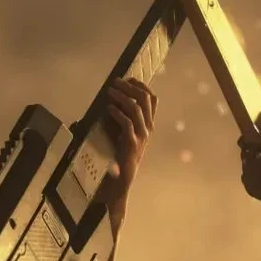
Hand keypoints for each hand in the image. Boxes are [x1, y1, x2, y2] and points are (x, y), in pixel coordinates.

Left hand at [97, 77, 155, 204]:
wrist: (121, 182)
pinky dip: (117, 113)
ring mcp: (141, 137)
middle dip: (130, 86)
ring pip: (136, 109)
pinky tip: (108, 108)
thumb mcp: (124, 134)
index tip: (128, 78)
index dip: (142, 85)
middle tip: (115, 82)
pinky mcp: (131, 145)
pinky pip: (127, 123)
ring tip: (109, 91)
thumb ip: (123, 119)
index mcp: (148, 125)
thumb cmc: (120, 157)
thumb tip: (113, 99)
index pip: (153, 99)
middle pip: (145, 99)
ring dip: (122, 96)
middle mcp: (148, 129)